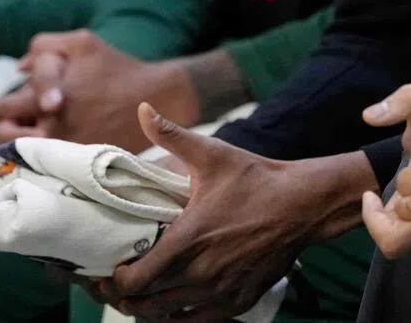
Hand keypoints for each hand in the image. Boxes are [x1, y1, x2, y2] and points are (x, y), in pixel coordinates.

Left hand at [0, 30, 199, 149]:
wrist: (157, 97)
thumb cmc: (117, 68)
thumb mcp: (83, 43)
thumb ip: (45, 47)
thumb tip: (19, 67)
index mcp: (47, 98)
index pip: (1, 110)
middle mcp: (51, 128)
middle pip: (6, 137)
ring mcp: (66, 148)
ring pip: (24, 154)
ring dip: (17, 145)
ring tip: (22, 137)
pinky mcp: (81, 161)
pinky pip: (48, 165)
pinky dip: (40, 159)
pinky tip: (44, 152)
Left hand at [94, 104, 368, 320]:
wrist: (303, 203)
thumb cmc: (256, 178)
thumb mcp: (213, 153)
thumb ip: (172, 134)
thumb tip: (143, 109)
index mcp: (189, 239)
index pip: (135, 280)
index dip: (113, 279)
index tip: (107, 267)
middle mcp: (201, 273)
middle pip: (144, 304)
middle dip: (123, 295)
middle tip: (115, 280)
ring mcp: (220, 292)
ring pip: (166, 318)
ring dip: (147, 308)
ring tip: (139, 292)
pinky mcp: (237, 302)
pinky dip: (177, 317)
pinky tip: (172, 303)